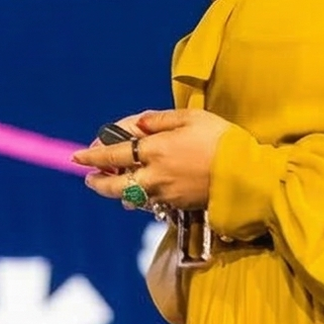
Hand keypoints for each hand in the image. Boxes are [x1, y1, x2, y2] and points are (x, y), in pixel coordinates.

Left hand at [73, 107, 231, 213]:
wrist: (246, 175)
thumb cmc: (222, 140)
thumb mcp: (191, 118)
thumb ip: (159, 120)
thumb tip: (138, 125)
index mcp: (154, 148)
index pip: (113, 154)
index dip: (92, 155)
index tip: (77, 156)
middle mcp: (154, 174)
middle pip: (114, 185)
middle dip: (97, 182)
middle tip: (90, 179)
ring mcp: (165, 193)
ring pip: (131, 198)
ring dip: (118, 193)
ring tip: (115, 187)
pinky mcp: (178, 205)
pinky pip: (151, 204)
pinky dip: (142, 199)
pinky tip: (143, 193)